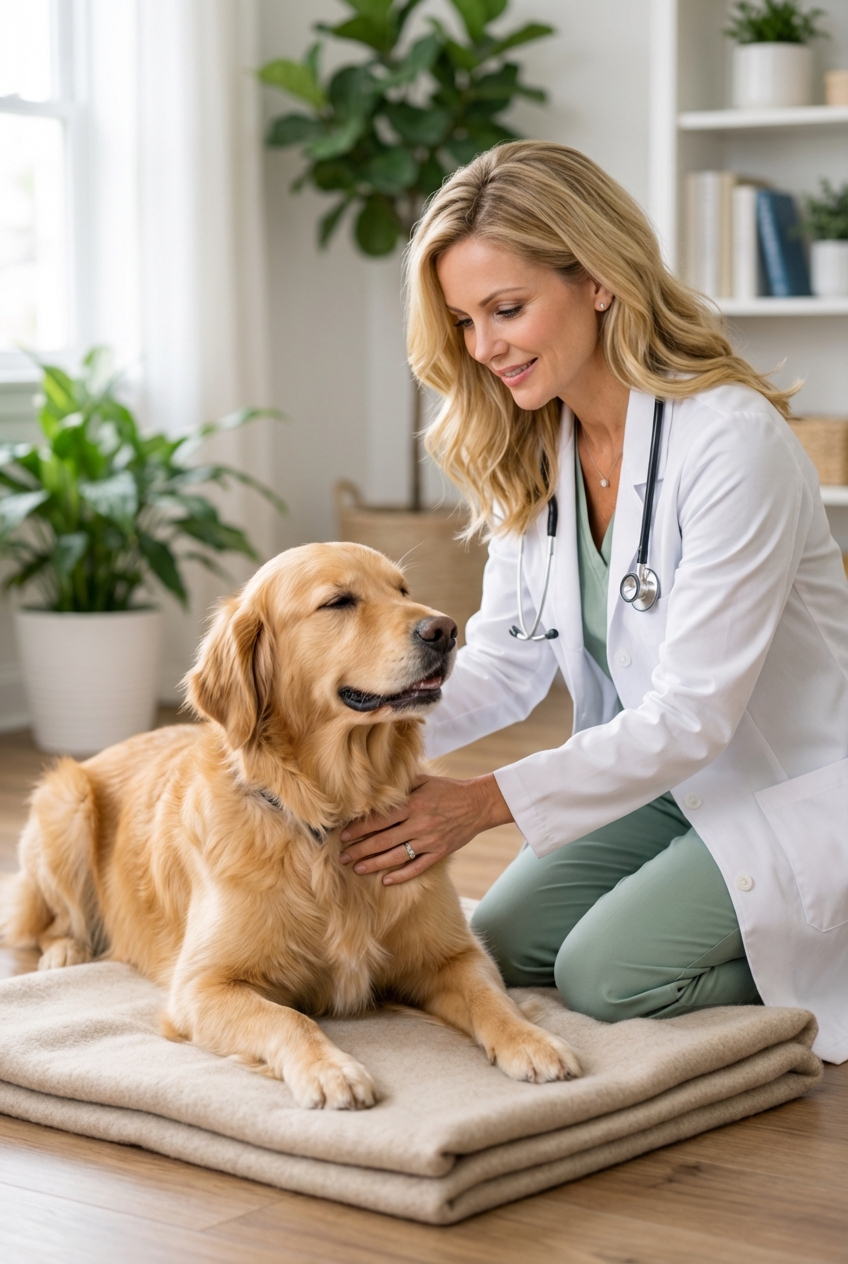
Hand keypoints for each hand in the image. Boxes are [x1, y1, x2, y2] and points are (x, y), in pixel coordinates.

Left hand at [339, 773, 512, 884]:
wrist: (478, 803)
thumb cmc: (448, 789)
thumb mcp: (424, 780)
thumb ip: (401, 785)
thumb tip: (375, 786)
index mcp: (412, 804)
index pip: (379, 820)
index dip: (358, 829)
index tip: (342, 836)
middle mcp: (418, 824)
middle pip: (382, 840)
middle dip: (359, 849)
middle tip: (342, 857)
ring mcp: (429, 840)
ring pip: (396, 856)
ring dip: (374, 864)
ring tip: (357, 869)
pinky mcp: (439, 852)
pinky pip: (417, 867)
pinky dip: (401, 876)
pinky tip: (386, 881)